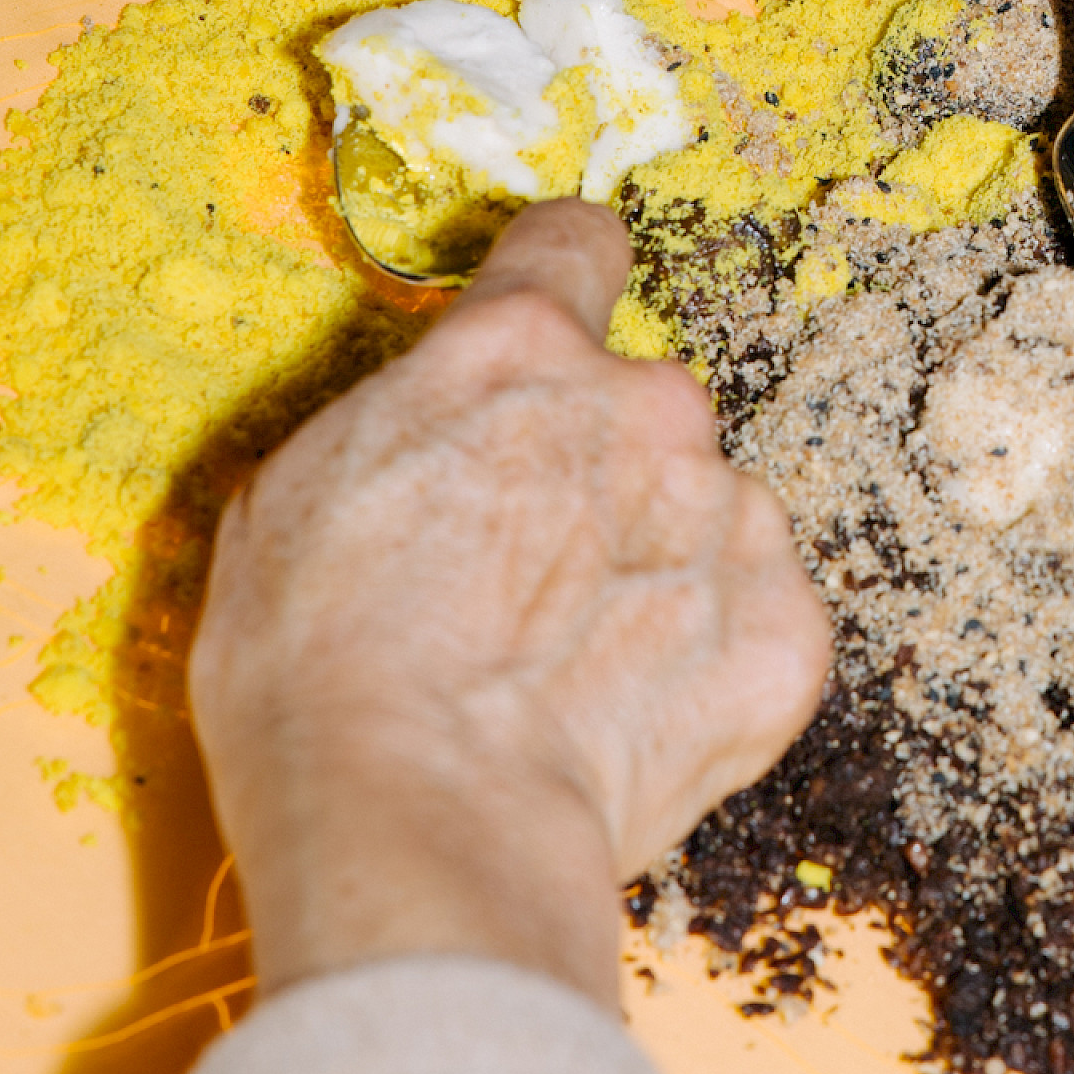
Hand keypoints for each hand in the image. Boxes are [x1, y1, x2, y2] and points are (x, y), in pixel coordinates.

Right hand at [191, 202, 830, 1008]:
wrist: (424, 827)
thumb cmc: (321, 678)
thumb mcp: (289, 505)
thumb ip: (400, 432)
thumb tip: (428, 443)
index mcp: (518, 353)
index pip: (574, 247)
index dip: (563, 279)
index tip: (555, 324)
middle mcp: (645, 407)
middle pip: (640, 408)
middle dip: (599, 472)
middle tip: (524, 581)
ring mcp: (729, 516)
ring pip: (705, 517)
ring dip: (659, 572)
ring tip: (569, 673)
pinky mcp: (784, 629)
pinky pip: (758, 621)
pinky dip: (712, 664)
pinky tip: (629, 722)